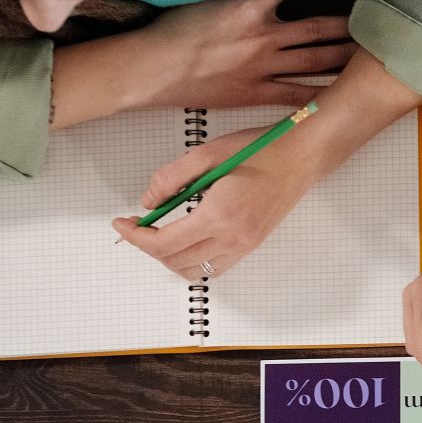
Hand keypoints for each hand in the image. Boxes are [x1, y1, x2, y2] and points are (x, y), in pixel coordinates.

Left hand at [112, 138, 316, 279]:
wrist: (300, 158)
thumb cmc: (260, 150)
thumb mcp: (207, 153)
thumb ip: (171, 178)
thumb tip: (149, 201)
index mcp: (218, 216)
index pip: (163, 243)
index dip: (135, 237)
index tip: (121, 224)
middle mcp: (231, 239)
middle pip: (174, 261)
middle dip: (148, 247)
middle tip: (136, 226)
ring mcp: (243, 246)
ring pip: (194, 272)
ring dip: (169, 258)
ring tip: (159, 234)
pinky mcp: (250, 246)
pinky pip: (214, 269)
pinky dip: (192, 261)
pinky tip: (187, 240)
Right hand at [129, 0, 354, 111]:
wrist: (151, 69)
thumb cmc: (172, 31)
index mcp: (250, 5)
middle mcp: (264, 36)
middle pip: (317, 28)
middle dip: (346, 26)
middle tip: (369, 24)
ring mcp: (262, 67)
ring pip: (314, 60)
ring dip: (342, 57)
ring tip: (364, 56)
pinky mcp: (255, 93)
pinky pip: (297, 94)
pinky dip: (320, 93)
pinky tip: (340, 94)